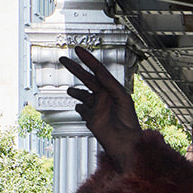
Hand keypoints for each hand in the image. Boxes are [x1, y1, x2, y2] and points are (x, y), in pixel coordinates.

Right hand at [58, 45, 142, 171]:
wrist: (126, 142)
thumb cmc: (129, 121)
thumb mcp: (121, 97)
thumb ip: (109, 84)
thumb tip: (98, 72)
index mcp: (112, 89)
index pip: (98, 70)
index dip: (88, 59)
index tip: (78, 50)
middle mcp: (104, 96)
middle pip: (87, 79)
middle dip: (76, 69)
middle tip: (64, 59)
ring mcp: (96, 107)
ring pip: (82, 94)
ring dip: (76, 91)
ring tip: (69, 89)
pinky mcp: (90, 118)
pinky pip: (81, 109)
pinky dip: (79, 107)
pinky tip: (79, 106)